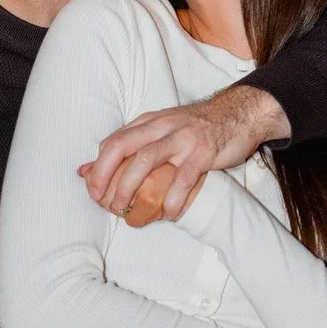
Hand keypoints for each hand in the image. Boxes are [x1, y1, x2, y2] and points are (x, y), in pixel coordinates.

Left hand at [78, 85, 289, 220]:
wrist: (240, 113)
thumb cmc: (197, 127)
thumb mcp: (161, 129)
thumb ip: (129, 147)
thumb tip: (86, 170)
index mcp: (148, 122)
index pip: (113, 142)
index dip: (97, 167)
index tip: (93, 190)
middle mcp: (161, 127)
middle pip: (122, 148)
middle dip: (105, 176)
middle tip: (102, 202)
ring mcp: (182, 139)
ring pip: (146, 161)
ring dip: (130, 188)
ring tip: (126, 211)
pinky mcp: (202, 154)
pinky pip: (181, 180)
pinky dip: (171, 201)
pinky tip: (168, 214)